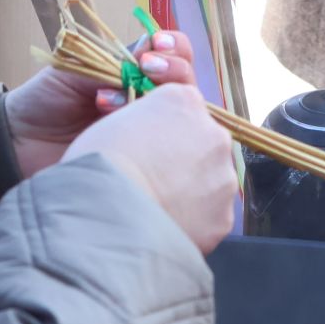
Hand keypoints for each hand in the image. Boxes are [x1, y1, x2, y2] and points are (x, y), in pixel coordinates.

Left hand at [2, 31, 196, 177]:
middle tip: (147, 69)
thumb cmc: (43, 101)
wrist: (16, 144)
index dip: (174, 49)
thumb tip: (149, 54)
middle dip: (173, 71)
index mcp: (134, 73)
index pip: (174, 55)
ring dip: (153, 102)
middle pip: (186, 85)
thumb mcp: (74, 70)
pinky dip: (145, 138)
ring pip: (180, 117)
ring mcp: (146, 135)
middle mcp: (147, 102)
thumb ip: (110, 62)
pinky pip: (163, 152)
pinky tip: (116, 133)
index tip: (157, 47)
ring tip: (107, 102)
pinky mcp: (139, 165)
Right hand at [62, 83, 236, 252]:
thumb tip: (151, 137)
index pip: (182, 108)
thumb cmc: (101, 164)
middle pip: (202, 142)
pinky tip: (164, 223)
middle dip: (183, 159)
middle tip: (151, 178)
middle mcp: (213, 133)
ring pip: (209, 182)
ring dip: (190, 191)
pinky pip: (208, 217)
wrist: (111, 215)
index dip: (163, 130)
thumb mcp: (116, 119)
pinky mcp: (223, 217)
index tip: (146, 147)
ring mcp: (223, 176)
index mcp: (184, 100)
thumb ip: (145, 120)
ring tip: (155, 204)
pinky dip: (191, 222)